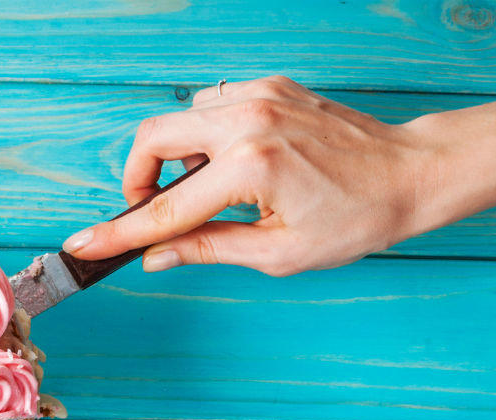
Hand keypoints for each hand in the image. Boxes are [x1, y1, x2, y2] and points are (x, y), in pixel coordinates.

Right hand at [61, 76, 442, 275]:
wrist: (411, 174)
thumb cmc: (356, 218)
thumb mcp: (278, 253)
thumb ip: (207, 249)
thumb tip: (156, 256)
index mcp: (251, 168)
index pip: (166, 207)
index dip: (120, 232)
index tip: (84, 245)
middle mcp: (249, 121)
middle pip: (152, 139)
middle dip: (138, 179)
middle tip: (154, 213)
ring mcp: (260, 96)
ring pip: (180, 120)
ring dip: (175, 159)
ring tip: (208, 193)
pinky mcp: (271, 87)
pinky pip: (213, 107)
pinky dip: (206, 139)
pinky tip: (233, 167)